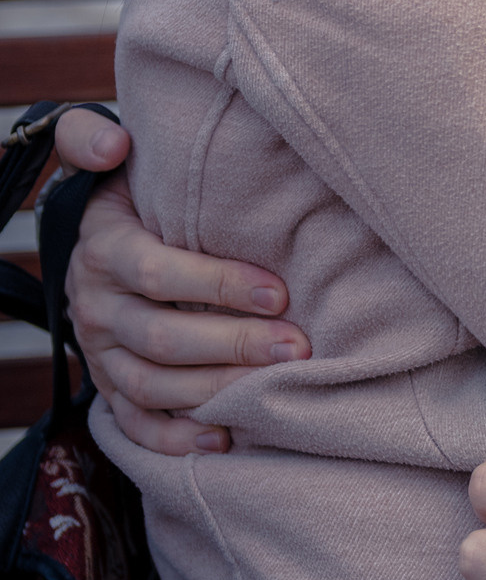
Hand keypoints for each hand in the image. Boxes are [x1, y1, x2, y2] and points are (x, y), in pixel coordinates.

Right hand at [53, 113, 308, 457]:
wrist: (107, 235)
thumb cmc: (139, 192)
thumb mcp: (112, 158)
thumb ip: (94, 139)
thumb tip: (113, 142)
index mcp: (103, 249)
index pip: (156, 272)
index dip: (218, 285)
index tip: (280, 290)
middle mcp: (95, 305)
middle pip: (161, 336)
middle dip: (234, 343)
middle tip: (297, 346)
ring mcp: (100, 352)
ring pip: (153, 384)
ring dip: (216, 390)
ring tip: (277, 384)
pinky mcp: (110, 386)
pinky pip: (134, 423)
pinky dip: (174, 438)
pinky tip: (223, 439)